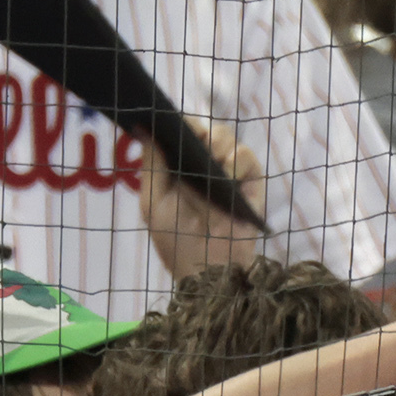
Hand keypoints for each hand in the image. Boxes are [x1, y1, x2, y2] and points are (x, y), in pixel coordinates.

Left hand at [139, 118, 266, 282]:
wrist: (206, 271)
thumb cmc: (176, 241)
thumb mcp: (153, 203)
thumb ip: (151, 165)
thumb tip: (144, 126)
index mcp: (180, 168)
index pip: (182, 133)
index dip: (179, 124)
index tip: (173, 126)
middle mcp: (205, 166)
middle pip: (205, 130)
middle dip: (199, 131)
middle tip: (194, 141)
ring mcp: (229, 173)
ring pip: (227, 138)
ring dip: (217, 142)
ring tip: (211, 160)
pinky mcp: (250, 183)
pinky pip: (247, 157)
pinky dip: (237, 159)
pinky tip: (227, 173)